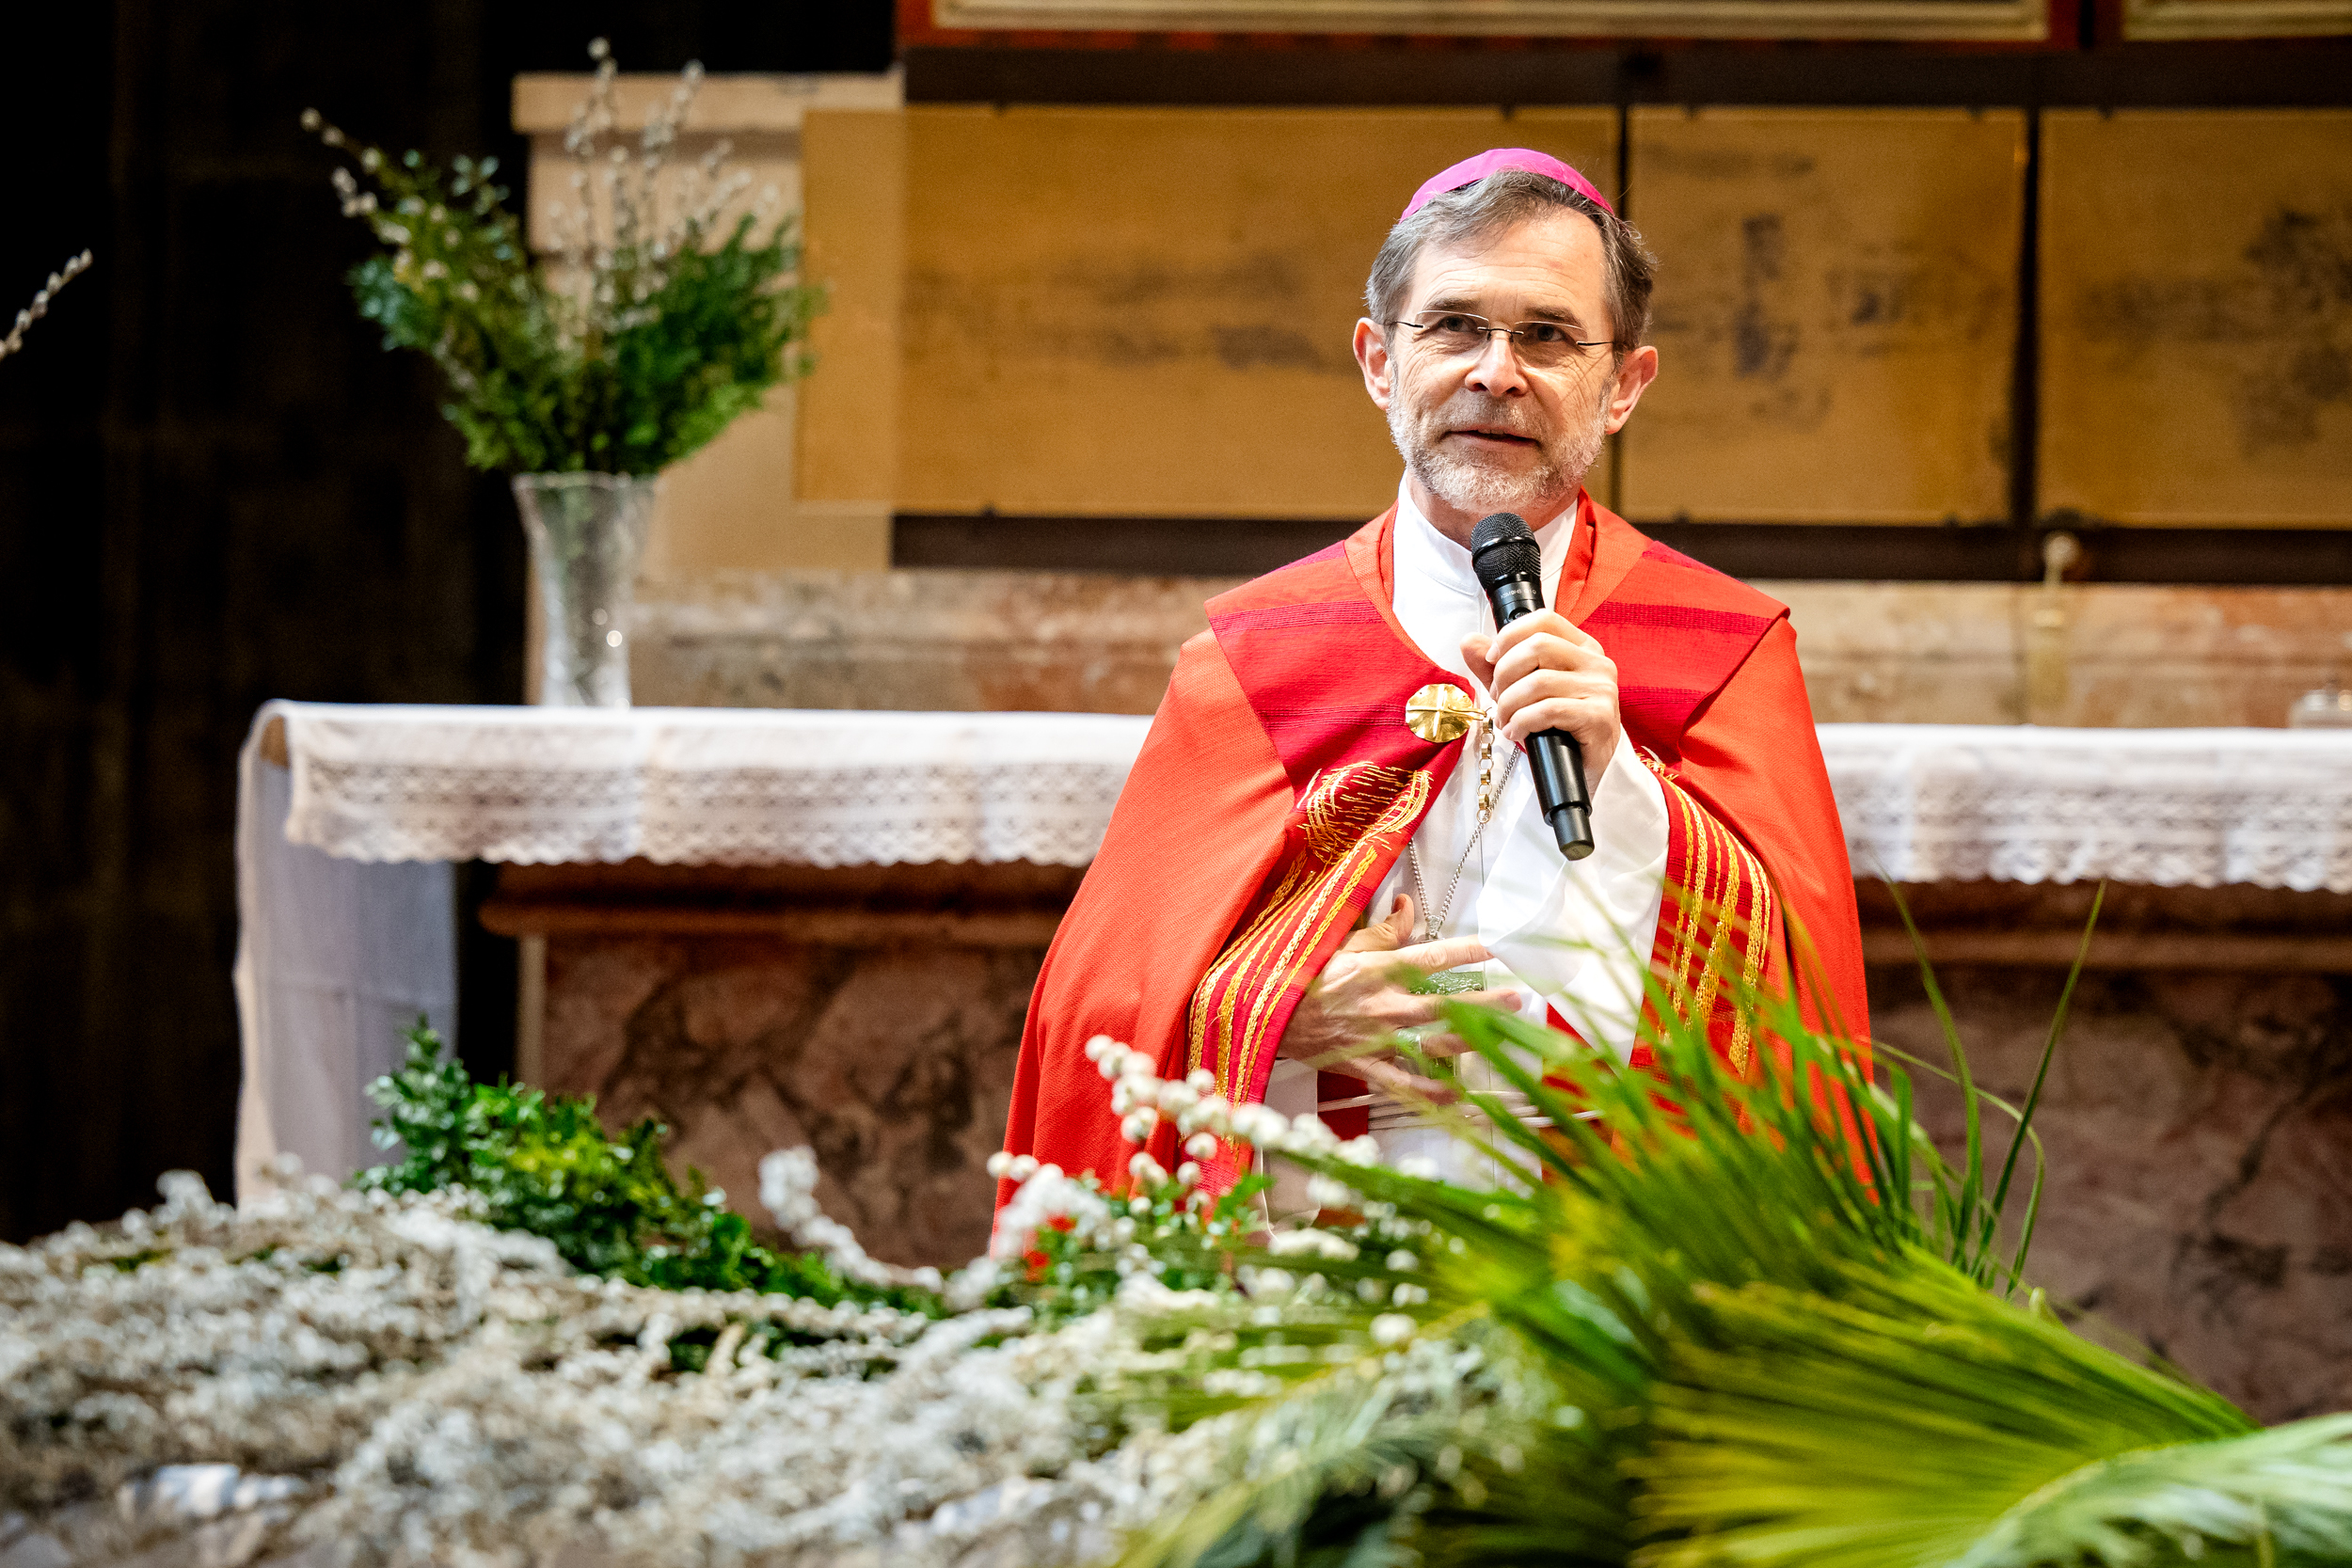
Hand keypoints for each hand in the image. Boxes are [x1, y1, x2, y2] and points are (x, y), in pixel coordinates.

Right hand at [1276, 894, 1520, 1105]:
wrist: (1268, 1016)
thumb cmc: (1305, 978)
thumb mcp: (1343, 945)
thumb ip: (1382, 930)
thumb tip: (1407, 904)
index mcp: (1379, 971)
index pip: (1433, 957)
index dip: (1469, 950)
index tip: (1499, 946)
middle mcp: (1384, 1005)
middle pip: (1445, 1004)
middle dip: (1484, 1002)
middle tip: (1515, 998)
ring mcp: (1377, 1039)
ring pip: (1433, 1043)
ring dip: (1470, 1041)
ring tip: (1500, 1038)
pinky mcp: (1365, 1067)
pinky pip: (1404, 1083)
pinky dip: (1431, 1092)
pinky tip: (1457, 1096)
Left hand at [1462, 610, 1620, 781]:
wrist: (1589, 767)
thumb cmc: (1558, 726)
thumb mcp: (1524, 692)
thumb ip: (1497, 666)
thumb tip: (1469, 642)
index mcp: (1581, 647)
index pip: (1543, 620)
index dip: (1509, 636)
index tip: (1491, 660)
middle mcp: (1595, 662)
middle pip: (1537, 646)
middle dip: (1504, 675)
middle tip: (1498, 700)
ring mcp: (1600, 688)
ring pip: (1538, 682)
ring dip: (1509, 705)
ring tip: (1505, 722)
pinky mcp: (1598, 716)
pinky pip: (1547, 710)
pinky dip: (1522, 722)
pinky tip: (1517, 733)